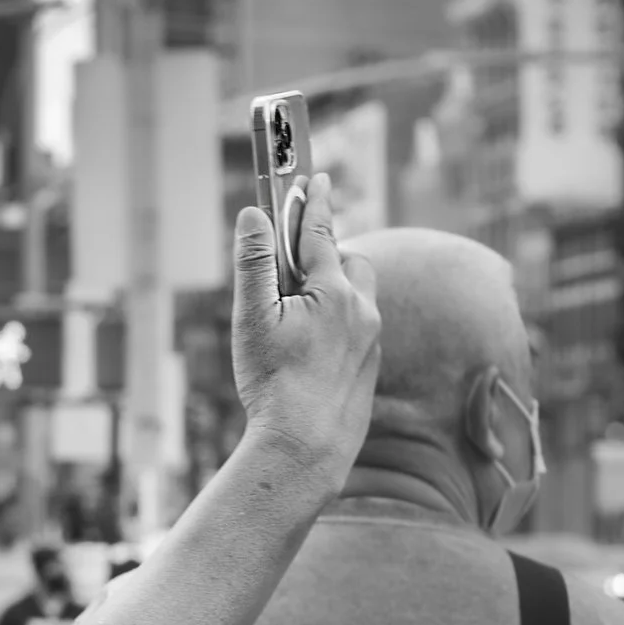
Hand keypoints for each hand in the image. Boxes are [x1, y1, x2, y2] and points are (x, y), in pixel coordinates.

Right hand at [226, 170, 380, 500]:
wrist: (305, 447)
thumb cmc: (273, 384)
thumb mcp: (251, 318)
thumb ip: (254, 262)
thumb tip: (253, 215)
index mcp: (332, 290)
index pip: (321, 230)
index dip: (315, 200)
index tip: (316, 177)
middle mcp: (361, 309)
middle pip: (350, 260)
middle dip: (329, 253)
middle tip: (299, 265)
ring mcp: (371, 339)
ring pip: (359, 297)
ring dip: (338, 291)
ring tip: (304, 313)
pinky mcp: (371, 366)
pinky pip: (361, 330)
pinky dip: (342, 325)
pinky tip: (315, 351)